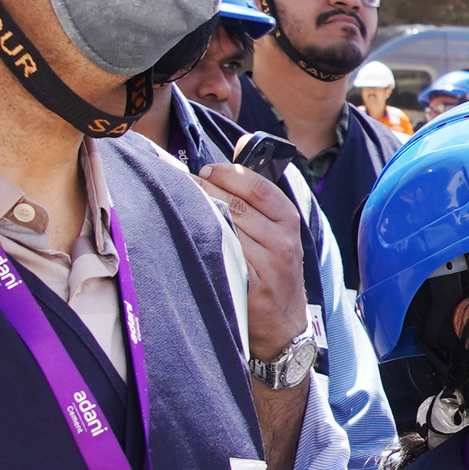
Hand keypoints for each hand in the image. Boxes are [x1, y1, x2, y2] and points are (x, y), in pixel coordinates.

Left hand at [197, 159, 308, 368]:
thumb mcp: (277, 231)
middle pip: (236, 205)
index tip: (204, 172)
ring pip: (225, 229)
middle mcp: (283, 241)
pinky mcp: (253, 287)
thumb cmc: (274, 271)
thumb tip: (240, 144)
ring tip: (179, 210)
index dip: (226, 174)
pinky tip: (188, 240)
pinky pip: (222, 257)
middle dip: (204, 192)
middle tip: (182, 187)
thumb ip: (257, 192)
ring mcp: (269, 266)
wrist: (283, 325)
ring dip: (198, 216)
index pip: (257, 186)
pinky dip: (202, 244)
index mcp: (289, 221)